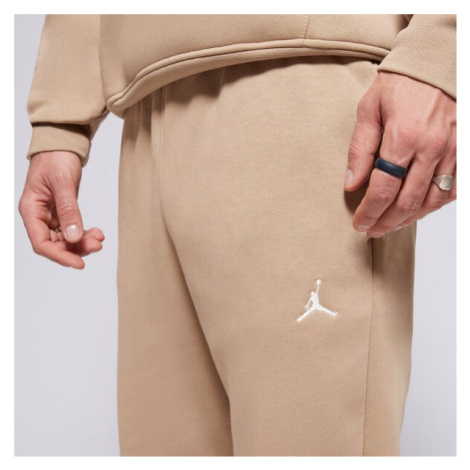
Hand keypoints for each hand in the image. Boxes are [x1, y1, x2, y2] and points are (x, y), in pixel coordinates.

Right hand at [18, 151, 104, 268]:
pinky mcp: (61, 212)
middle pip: (55, 244)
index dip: (60, 256)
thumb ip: (69, 211)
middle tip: (97, 245)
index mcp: (31, 210)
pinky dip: (84, 233)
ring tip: (99, 238)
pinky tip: (97, 232)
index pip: (42, 243)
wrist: (62, 144)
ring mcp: (50, 215)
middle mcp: (38, 216)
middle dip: (76, 247)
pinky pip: (71, 229)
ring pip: (65, 239)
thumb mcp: (63, 184)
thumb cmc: (56, 158)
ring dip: (82, 241)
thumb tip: (74, 236)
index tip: (79, 263)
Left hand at [344, 71, 455, 237]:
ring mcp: (453, 150)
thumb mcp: (369, 109)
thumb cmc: (401, 83)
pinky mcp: (465, 149)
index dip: (369, 212)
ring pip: (431, 201)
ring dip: (409, 219)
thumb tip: (352, 184)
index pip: (383, 189)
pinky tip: (419, 210)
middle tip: (372, 230)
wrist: (438, 61)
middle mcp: (431, 148)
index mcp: (403, 137)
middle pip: (407, 201)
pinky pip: (453, 189)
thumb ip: (360, 149)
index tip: (358, 224)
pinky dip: (435, 205)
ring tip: (390, 225)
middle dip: (386, 222)